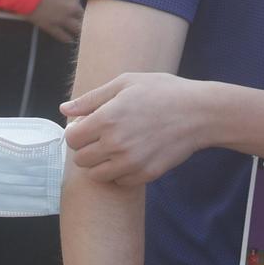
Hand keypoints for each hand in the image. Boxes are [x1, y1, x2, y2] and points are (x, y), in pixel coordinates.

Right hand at [29, 0, 89, 43]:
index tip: (94, 1)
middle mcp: (72, 8)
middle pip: (85, 15)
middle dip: (88, 16)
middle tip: (91, 18)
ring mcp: (62, 19)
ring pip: (76, 28)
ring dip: (80, 30)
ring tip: (84, 32)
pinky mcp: (50, 26)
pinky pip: (62, 36)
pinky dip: (67, 38)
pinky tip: (70, 39)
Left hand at [60, 72, 206, 184]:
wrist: (199, 113)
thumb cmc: (162, 91)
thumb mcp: (125, 83)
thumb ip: (91, 99)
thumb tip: (64, 109)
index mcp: (107, 119)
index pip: (72, 139)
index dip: (76, 132)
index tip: (87, 127)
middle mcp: (116, 144)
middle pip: (82, 160)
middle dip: (87, 148)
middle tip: (102, 136)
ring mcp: (131, 163)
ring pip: (97, 175)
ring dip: (101, 163)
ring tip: (115, 147)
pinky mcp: (146, 175)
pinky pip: (119, 181)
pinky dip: (120, 172)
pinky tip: (131, 155)